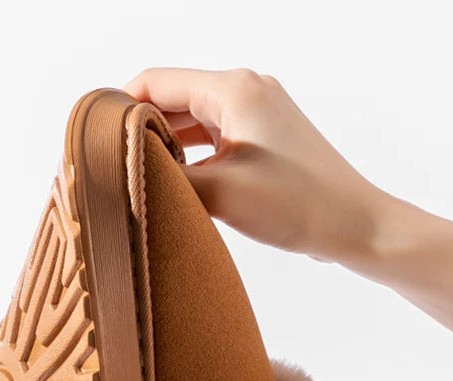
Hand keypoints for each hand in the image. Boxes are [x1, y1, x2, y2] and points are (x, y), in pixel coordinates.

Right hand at [123, 67, 389, 266]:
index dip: (120, 108)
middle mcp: (245, 91)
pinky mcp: (264, 139)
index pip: (155, 82)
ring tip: (142, 179)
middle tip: (115, 168)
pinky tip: (177, 183)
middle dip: (141, 130)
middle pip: (172, 99)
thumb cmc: (298, 204)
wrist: (355, 226)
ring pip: (192, 120)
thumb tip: (123, 175)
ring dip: (166, 146)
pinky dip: (191, 156)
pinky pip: (213, 138)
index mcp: (233, 89)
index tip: (96, 143)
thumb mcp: (220, 192)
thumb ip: (166, 177)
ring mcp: (257, 114)